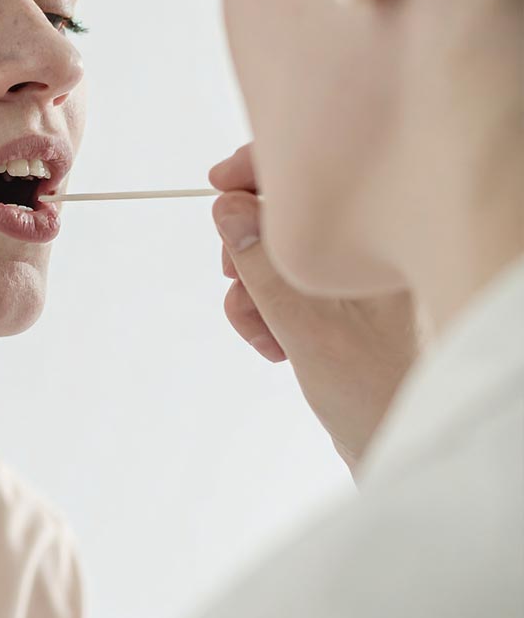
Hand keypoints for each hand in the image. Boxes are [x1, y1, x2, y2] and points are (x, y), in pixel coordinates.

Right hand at [209, 144, 421, 472]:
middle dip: (248, 246)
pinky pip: (285, 283)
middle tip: (235, 277)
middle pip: (287, 213)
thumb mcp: (305, 325)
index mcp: (378, 242)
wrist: (399, 447)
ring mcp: (353, 277)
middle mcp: (368, 252)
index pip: (317, 177)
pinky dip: (265, 307)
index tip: (218, 185)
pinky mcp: (340, 300)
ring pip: (278, 251)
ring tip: (263, 330)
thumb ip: (262, 264)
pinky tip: (274, 342)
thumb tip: (226, 206)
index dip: (260, 171)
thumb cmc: (376, 394)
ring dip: (253, 287)